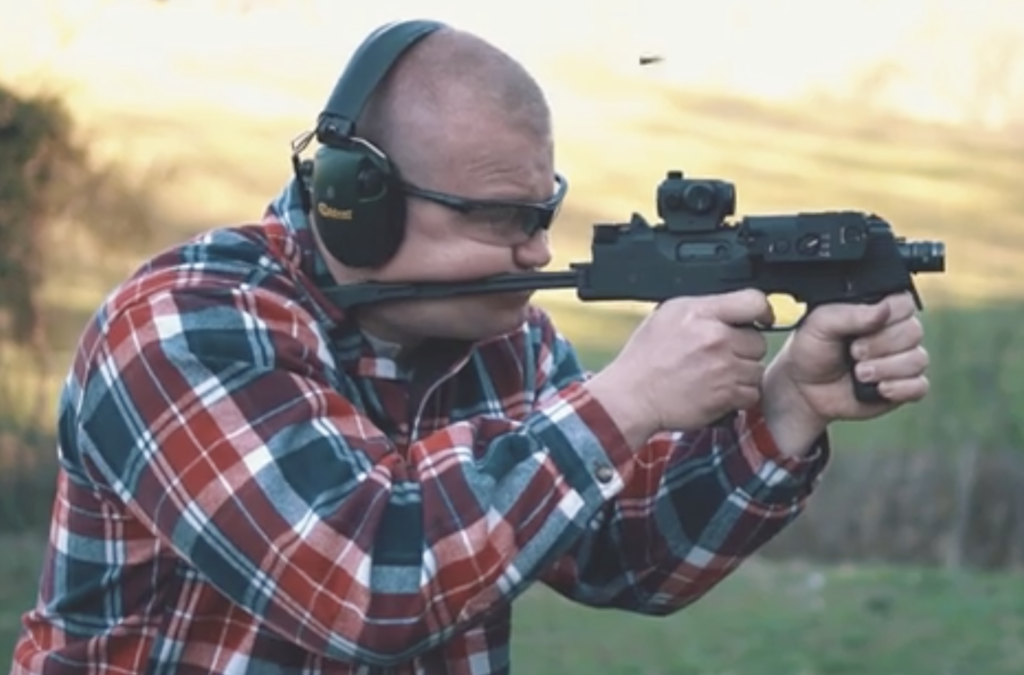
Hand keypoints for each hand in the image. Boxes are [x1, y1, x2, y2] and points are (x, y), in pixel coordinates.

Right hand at [586, 289, 773, 444]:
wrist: (632, 397)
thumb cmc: (644, 360)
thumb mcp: (666, 316)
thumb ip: (701, 309)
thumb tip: (728, 309)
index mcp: (700, 313)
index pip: (753, 300)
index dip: (761, 311)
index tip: (760, 318)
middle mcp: (715, 338)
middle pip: (758, 340)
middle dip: (743, 349)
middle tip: (720, 356)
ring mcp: (723, 368)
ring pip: (756, 369)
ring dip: (742, 374)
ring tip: (717, 376)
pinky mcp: (726, 395)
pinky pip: (752, 393)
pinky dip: (739, 396)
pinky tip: (719, 392)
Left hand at [762, 292, 929, 453]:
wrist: (803, 388)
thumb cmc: (811, 350)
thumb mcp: (819, 324)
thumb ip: (850, 314)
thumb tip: (884, 309)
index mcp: (878, 311)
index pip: (904, 303)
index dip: (888, 316)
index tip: (862, 329)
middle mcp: (895, 333)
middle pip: (914, 332)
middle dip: (881, 345)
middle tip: (853, 352)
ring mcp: (901, 361)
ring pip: (918, 360)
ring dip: (885, 368)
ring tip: (859, 373)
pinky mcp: (903, 388)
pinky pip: (919, 387)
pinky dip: (899, 388)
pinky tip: (879, 389)